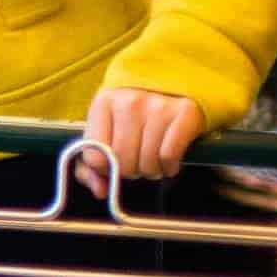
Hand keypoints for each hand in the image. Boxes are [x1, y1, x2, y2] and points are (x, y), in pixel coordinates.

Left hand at [78, 88, 202, 197]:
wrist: (174, 85)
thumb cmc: (133, 116)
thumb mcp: (106, 132)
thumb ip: (91, 166)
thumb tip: (102, 191)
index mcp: (103, 103)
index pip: (94, 156)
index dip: (105, 169)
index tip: (115, 165)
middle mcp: (129, 101)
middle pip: (123, 162)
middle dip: (130, 171)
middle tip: (138, 163)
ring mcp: (158, 105)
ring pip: (147, 163)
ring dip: (151, 171)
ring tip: (153, 161)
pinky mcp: (185, 112)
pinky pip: (169, 156)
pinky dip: (169, 167)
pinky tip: (169, 162)